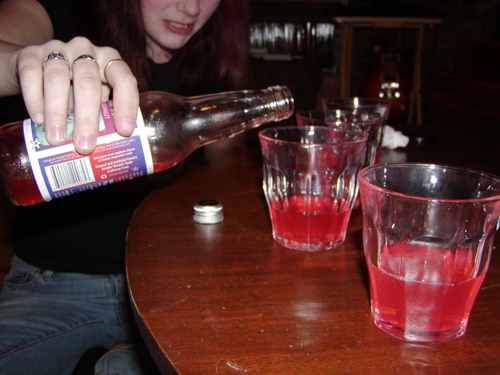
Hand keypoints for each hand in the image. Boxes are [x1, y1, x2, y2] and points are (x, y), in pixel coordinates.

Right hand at [16, 37, 138, 154]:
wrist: (38, 68)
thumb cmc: (75, 89)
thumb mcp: (95, 97)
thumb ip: (103, 115)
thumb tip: (110, 151)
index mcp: (109, 61)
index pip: (124, 79)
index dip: (126, 105)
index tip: (124, 131)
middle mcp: (86, 50)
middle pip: (89, 82)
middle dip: (87, 117)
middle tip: (85, 146)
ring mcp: (58, 49)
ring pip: (57, 77)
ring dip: (58, 112)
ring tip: (58, 139)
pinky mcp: (30, 54)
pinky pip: (32, 74)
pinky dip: (35, 99)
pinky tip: (38, 119)